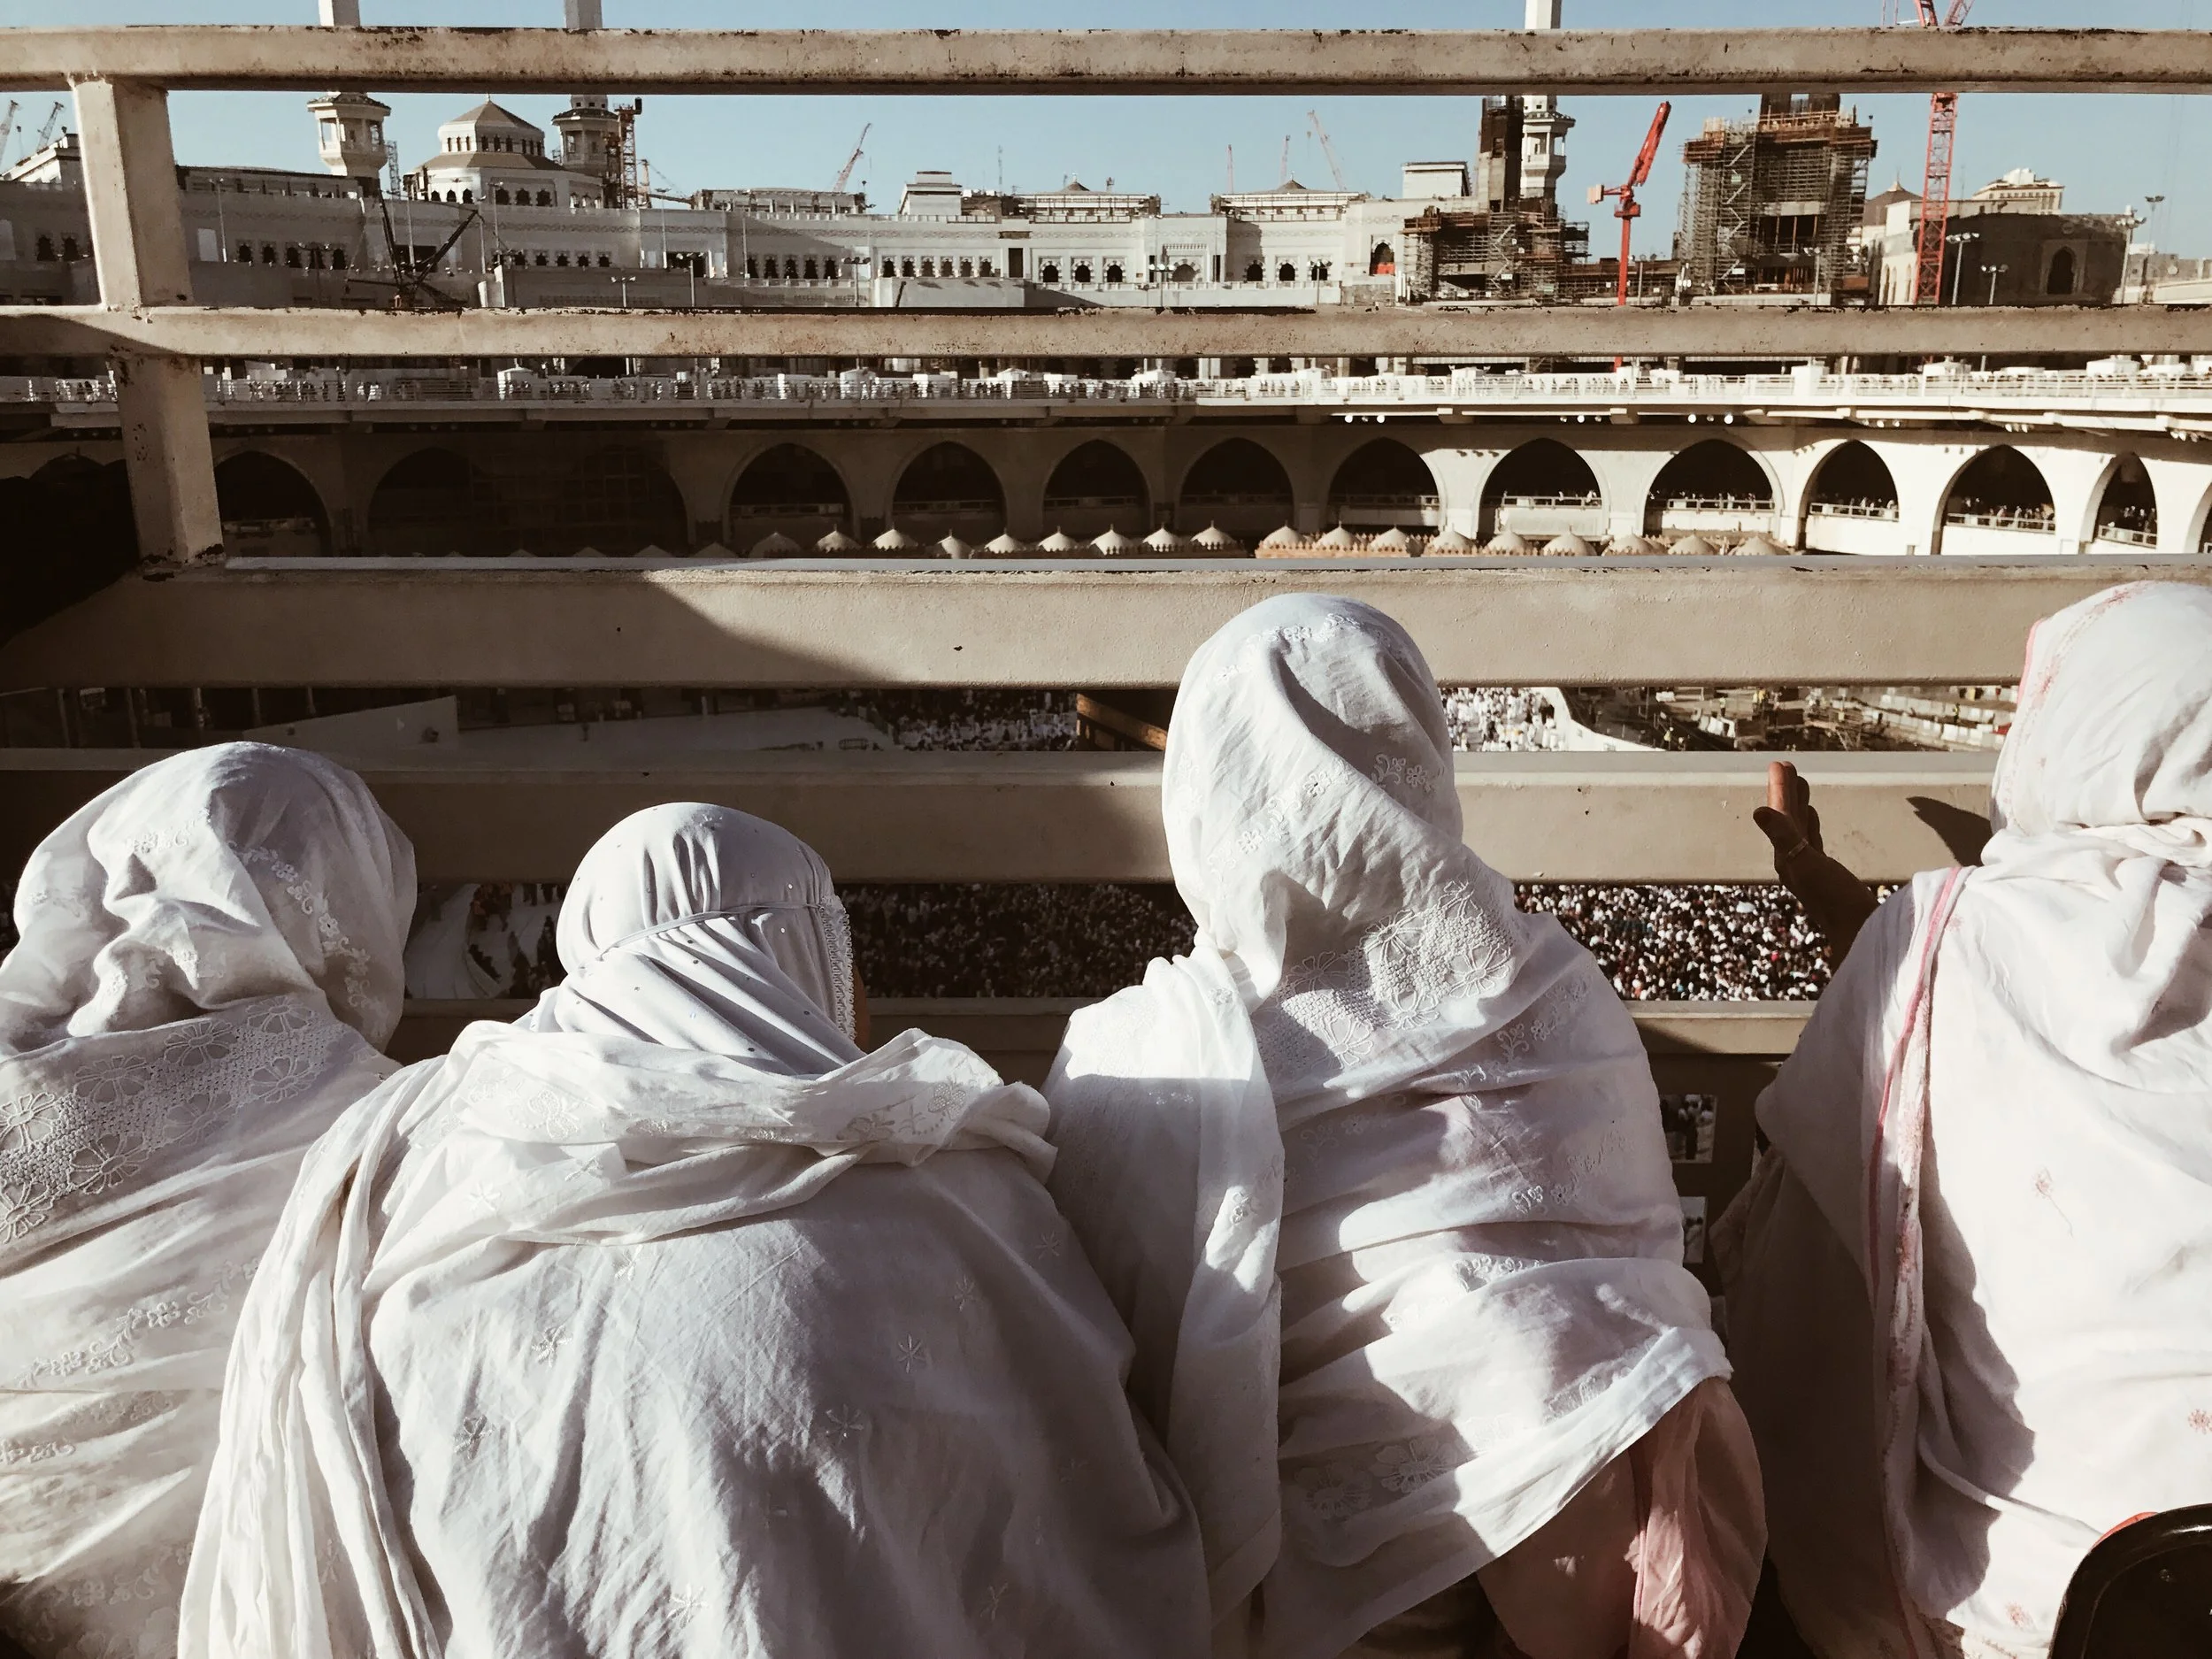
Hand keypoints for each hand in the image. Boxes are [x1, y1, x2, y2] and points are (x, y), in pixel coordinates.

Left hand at [1754, 760, 1878, 962]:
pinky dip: (1809, 824)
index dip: (1779, 790)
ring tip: (1798, 783)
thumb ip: (1784, 837)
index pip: (1780, 816)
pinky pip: (1811, 840)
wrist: (1860, 934)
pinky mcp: (1825, 873)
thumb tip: (1758, 811)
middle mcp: (1793, 861)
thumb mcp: (1809, 864)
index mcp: (1786, 857)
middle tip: (1784, 766)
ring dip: (1797, 804)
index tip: (1780, 764)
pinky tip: (1811, 817)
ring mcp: (1808, 867)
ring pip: (1798, 827)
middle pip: (1786, 819)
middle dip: (1785, 792)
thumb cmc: (1836, 902)